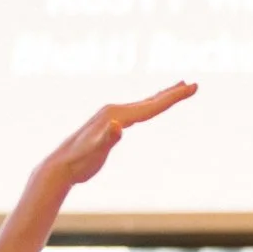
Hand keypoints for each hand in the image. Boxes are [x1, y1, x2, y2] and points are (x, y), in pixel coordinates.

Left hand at [41, 82, 195, 190]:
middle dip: (172, 93)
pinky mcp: (109, 124)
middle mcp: (115, 111)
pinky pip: (135, 112)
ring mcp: (111, 116)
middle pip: (150, 101)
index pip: (151, 106)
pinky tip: (149, 107)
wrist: (60, 166)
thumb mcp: (95, 152)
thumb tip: (117, 126)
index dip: (172, 98)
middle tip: (192, 85)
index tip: (191, 88)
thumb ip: (107, 138)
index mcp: (117, 115)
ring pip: (143, 105)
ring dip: (161, 97)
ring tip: (176, 89)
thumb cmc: (79, 162)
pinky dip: (148, 107)